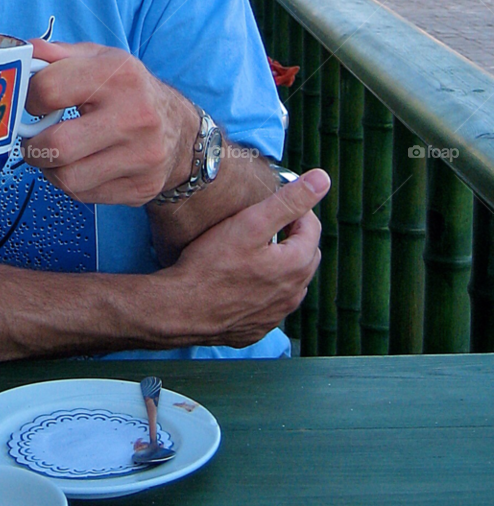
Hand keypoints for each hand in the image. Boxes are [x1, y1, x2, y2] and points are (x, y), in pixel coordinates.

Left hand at [22, 39, 198, 205]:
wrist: (179, 129)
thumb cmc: (128, 90)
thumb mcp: (100, 59)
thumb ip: (58, 54)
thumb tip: (23, 54)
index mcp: (120, 75)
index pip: (50, 89)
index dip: (30, 98)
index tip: (33, 104)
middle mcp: (135, 116)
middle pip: (57, 146)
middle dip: (33, 146)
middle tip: (35, 139)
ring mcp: (141, 156)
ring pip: (67, 179)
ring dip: (50, 169)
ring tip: (56, 154)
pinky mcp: (141, 187)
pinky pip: (84, 196)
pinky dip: (72, 184)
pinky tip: (80, 166)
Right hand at [162, 169, 328, 346]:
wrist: (183, 309)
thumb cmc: (212, 264)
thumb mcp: (251, 223)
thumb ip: (289, 200)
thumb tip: (322, 179)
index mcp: (297, 265)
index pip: (312, 227)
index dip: (295, 208)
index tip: (273, 200)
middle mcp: (294, 294)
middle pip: (304, 254)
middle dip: (290, 235)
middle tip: (263, 221)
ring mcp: (276, 314)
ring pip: (290, 281)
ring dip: (280, 262)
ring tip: (252, 247)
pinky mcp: (258, 327)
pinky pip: (271, 303)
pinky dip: (265, 287)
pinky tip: (241, 277)